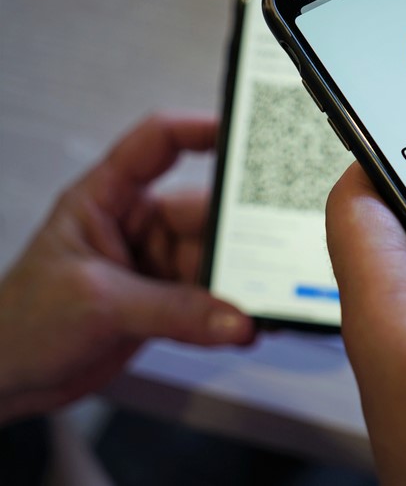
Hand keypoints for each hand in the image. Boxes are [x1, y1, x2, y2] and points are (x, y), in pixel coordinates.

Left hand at [0, 115, 254, 422]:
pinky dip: (235, 312)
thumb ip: (172, 312)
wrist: (9, 379)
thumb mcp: (96, 304)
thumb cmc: (19, 323)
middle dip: (240, 230)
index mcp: (105, 197)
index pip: (158, 143)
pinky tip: (249, 321)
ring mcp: (156, 264)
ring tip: (265, 296)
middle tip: (275, 244)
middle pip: (204, 210)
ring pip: (216, 258)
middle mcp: (137, 225)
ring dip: (242, 279)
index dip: (201, 130)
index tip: (246, 135)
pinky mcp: (169, 302)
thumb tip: (235, 319)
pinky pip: (213, 299)